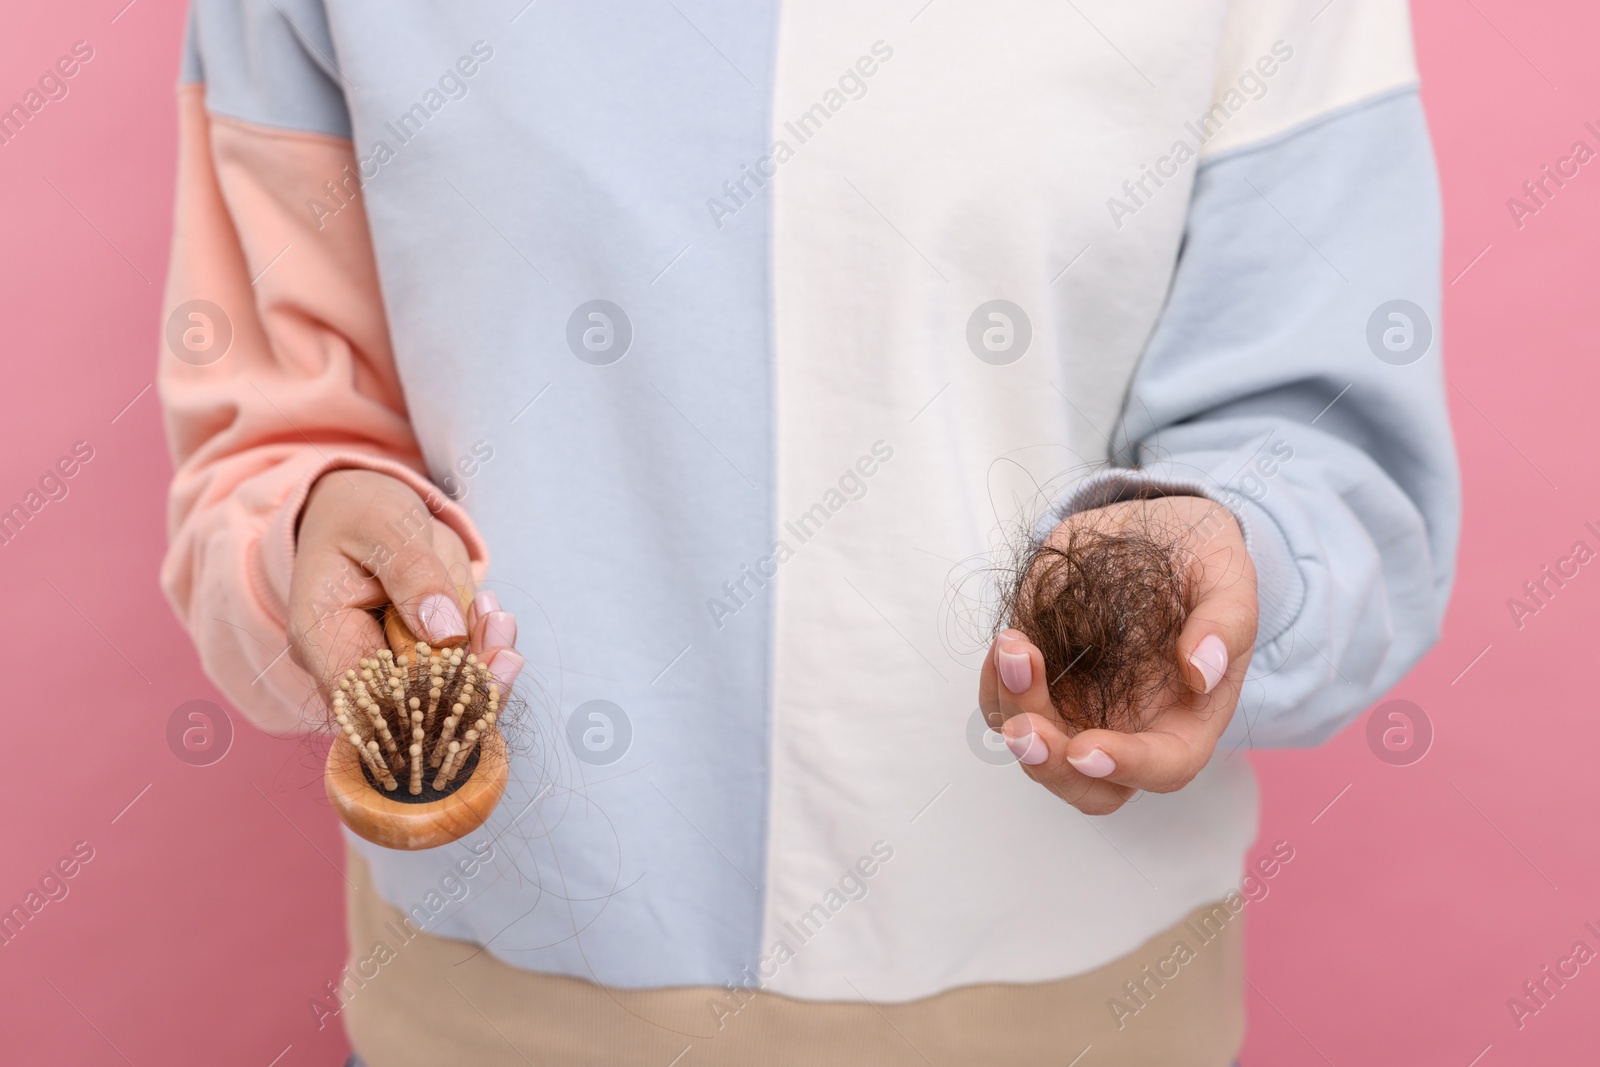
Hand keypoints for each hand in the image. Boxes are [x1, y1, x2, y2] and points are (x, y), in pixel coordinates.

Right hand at [287, 469, 522, 706]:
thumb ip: (413, 574)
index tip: (479, 669)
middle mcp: (350, 665)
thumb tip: (446, 633)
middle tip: (507, 650)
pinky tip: (494, 618)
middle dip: (469, 682)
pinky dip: (484, 650)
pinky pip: (459, 671)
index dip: (427, 698)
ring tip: (500, 622)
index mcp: (321, 636)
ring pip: (443, 694)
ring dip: (484, 665)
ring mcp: (387, 668)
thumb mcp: (385, 526)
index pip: (370, 697)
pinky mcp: (420, 660)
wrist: (364, 510)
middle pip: (412, 706)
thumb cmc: (362, 512)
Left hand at [978, 495, 1256, 814]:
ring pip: (1037, 749)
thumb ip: (1226, 622)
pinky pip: (1006, 705)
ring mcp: (1080, 710)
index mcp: (1187, 718)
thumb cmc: (1199, 564)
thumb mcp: (1227, 576)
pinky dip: (995, 686)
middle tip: (1026, 729)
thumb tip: (1201, 669)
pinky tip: (1003, 646)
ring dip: (1014, 711)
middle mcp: (1130, 728)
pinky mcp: (1043, 682)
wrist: (1154, 531)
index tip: (1087, 749)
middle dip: (1052, 766)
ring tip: (1011, 647)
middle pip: (1089, 786)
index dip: (1128, 767)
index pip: (1165, 766)